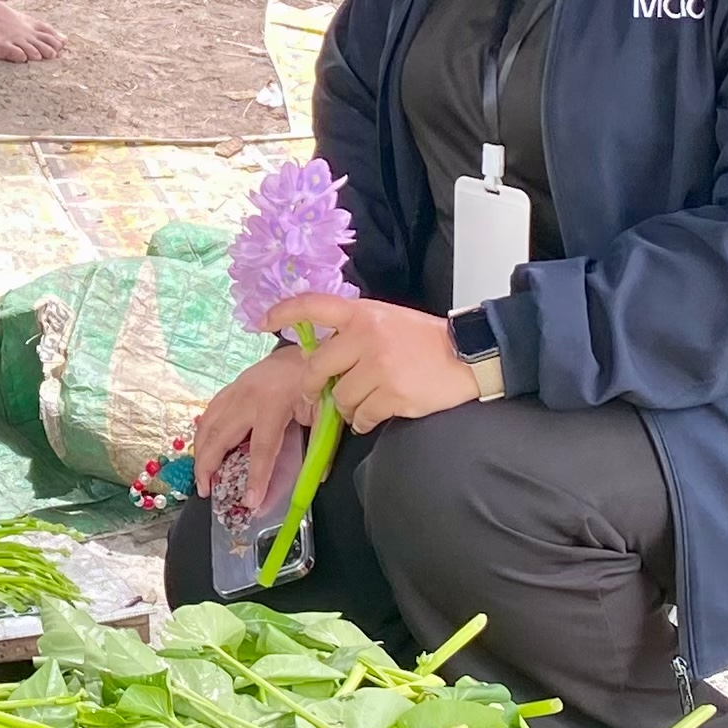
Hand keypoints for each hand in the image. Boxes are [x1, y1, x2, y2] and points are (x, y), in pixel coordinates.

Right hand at [190, 340, 321, 522]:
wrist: (308, 348)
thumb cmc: (318, 382)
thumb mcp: (325, 412)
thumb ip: (320, 444)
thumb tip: (317, 479)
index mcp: (274, 403)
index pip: (261, 448)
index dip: (256, 477)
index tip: (250, 501)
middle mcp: (248, 396)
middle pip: (220, 436)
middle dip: (209, 466)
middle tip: (205, 491)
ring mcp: (235, 389)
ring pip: (208, 423)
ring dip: (200, 452)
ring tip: (201, 476)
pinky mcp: (231, 387)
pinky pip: (209, 412)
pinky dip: (203, 433)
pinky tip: (203, 448)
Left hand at [268, 293, 479, 435]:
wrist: (467, 356)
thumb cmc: (424, 339)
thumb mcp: (386, 320)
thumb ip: (354, 332)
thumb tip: (320, 357)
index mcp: (362, 314)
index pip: (313, 306)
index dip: (283, 312)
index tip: (261, 323)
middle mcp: (366, 337)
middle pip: (318, 368)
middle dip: (314, 387)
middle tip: (317, 395)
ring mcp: (379, 367)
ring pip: (341, 398)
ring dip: (347, 408)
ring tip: (365, 402)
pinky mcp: (392, 394)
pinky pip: (361, 417)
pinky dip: (363, 421)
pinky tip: (374, 415)